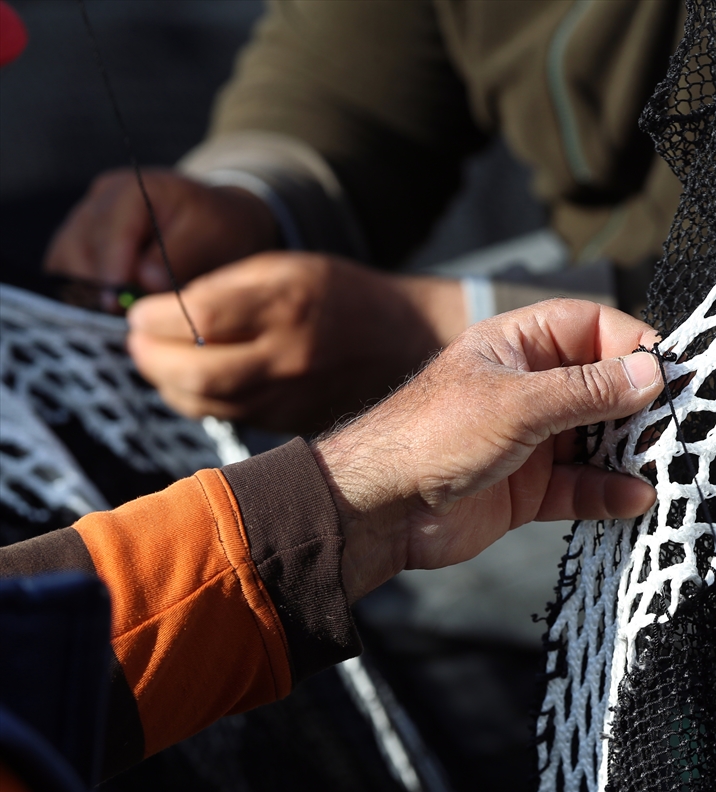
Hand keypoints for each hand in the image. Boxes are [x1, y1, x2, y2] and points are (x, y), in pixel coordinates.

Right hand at [45, 168, 277, 309]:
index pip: (109, 230)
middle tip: (119, 320)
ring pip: (65, 263)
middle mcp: (99, 201)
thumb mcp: (210, 237)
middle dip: (97, 286)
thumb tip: (144, 282)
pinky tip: (107, 315)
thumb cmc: (218, 228)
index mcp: (132, 189)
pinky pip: (66, 274)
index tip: (117, 304)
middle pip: (78, 247)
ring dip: (87, 294)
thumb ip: (177, 257)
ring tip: (116, 320)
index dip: (111, 270)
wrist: (218, 224)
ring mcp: (84, 222)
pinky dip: (83, 295)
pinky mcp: (78, 247)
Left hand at [126, 252, 465, 432]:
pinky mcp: (290, 422)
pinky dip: (195, 400)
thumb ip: (224, 288)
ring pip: (205, 403)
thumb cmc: (335, 294)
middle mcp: (289, 355)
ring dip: (166, 382)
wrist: (400, 340)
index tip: (140, 311)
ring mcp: (291, 396)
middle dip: (150, 358)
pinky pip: (226, 417)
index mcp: (288, 303)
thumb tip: (162, 312)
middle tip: (137, 340)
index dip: (157, 318)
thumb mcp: (284, 267)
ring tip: (156, 360)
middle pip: (197, 374)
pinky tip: (190, 380)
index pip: (201, 319)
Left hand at [311, 300, 662, 602]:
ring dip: (632, 454)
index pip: (591, 327)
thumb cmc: (431, 435)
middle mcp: (530, 387)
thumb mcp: (518, 403)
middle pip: (603, 386)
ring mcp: (532, 438)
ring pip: (599, 440)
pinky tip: (635, 499)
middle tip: (678, 423)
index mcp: (518, 346)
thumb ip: (588, 391)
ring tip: (666, 465)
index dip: (632, 343)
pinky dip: (609, 492)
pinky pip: (583, 485)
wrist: (379, 510)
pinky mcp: (531, 487)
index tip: (669, 370)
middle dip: (641, 406)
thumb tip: (651, 372)